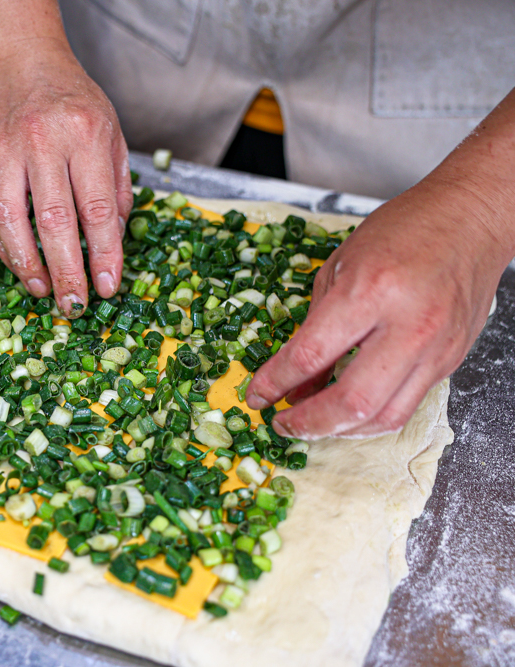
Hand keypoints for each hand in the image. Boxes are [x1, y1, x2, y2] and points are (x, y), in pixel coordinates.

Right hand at [0, 42, 132, 316]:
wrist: (22, 64)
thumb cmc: (74, 102)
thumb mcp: (112, 133)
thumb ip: (116, 186)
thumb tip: (114, 241)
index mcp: (86, 134)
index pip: (97, 208)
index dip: (104, 254)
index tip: (109, 287)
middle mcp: (45, 143)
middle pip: (56, 222)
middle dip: (68, 271)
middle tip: (77, 305)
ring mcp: (9, 153)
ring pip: (15, 222)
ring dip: (31, 267)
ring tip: (46, 294)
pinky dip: (8, 249)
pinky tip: (24, 269)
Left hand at [245, 175, 509, 438]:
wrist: (471, 219)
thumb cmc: (401, 232)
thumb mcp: (339, 268)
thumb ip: (313, 329)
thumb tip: (292, 384)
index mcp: (369, 291)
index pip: (310, 354)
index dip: (274, 382)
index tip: (256, 397)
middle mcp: (408, 325)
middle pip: (352, 402)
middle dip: (309, 424)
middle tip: (283, 423)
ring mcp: (435, 348)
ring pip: (383, 417)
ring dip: (340, 431)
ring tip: (311, 424)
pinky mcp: (451, 361)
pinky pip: (406, 406)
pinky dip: (370, 418)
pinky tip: (346, 413)